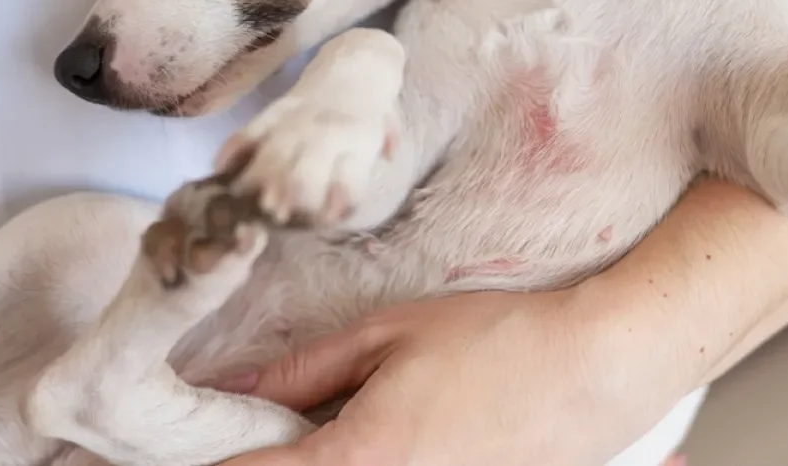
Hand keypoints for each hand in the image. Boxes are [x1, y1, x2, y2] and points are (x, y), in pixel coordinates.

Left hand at [217, 289, 689, 465]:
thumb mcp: (390, 333)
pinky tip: (391, 438)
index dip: (212, 462)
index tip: (190, 445)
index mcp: (356, 462)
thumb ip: (303, 370)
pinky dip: (371, 464)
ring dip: (323, 462)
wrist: (597, 370)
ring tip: (344, 427)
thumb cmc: (501, 341)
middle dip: (272, 461)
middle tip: (274, 429)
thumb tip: (235, 390)